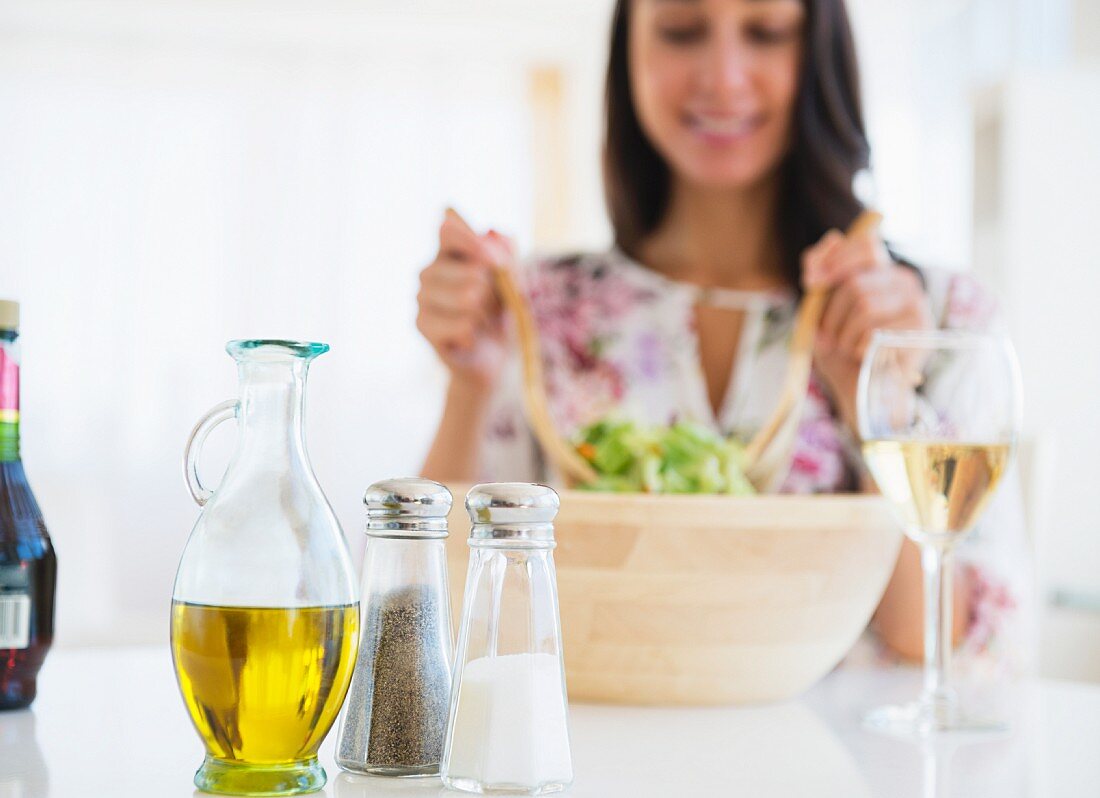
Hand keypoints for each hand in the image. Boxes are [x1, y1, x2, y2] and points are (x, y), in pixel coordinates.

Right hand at [416, 210, 512, 391]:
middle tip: (492, 308)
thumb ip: (508, 256)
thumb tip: (494, 232)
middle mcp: (429, 271)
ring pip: (469, 298)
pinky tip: (468, 338)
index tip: (497, 263)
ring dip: (486, 315)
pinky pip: (463, 323)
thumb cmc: (500, 317)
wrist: (492, 358)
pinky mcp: (420, 323)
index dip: (474, 243)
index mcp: (449, 254)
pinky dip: (475, 334)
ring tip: (481, 323)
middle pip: (473, 272)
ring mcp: (421, 297)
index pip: (449, 231)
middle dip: (495, 294)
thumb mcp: (513, 284)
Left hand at [801, 226, 932, 429]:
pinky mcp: (921, 332)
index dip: (835, 259)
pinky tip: (864, 358)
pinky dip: (858, 349)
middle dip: (830, 315)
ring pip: (864, 306)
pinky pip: (876, 332)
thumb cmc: (839, 350)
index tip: (812, 283)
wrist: (860, 391)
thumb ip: (820, 275)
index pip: (866, 245)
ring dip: (842, 334)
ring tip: (845, 349)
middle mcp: (904, 282)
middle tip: (827, 337)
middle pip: (855, 283)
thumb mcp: (818, 311)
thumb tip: (831, 237)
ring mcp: (917, 306)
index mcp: (880, 271)